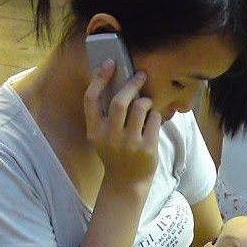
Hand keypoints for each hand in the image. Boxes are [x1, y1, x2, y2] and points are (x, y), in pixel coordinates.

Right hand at [84, 65, 160, 187]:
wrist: (127, 183)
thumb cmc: (115, 153)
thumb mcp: (101, 136)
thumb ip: (104, 115)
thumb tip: (114, 81)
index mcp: (94, 131)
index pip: (91, 99)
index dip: (100, 78)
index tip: (110, 64)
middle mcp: (109, 136)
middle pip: (120, 101)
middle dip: (132, 84)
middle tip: (141, 75)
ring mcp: (129, 144)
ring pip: (140, 108)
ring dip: (145, 100)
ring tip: (146, 103)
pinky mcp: (146, 149)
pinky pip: (154, 120)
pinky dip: (155, 115)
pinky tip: (153, 119)